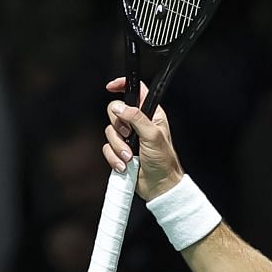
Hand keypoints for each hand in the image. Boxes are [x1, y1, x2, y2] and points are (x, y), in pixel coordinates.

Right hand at [102, 78, 185, 201]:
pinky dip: (114, 158)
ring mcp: (128, 138)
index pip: (136, 91)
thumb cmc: (164, 162)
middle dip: (118, 126)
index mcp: (151, 115)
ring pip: (109, 132)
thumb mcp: (153, 135)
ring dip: (118, 147)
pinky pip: (107, 148)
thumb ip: (136, 118)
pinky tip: (125, 165)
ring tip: (130, 157)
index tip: (110, 87)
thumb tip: (119, 107)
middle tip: (129, 136)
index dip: (122, 85)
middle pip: (115, 111)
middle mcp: (138, 124)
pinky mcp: (120, 151)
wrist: (159, 186)